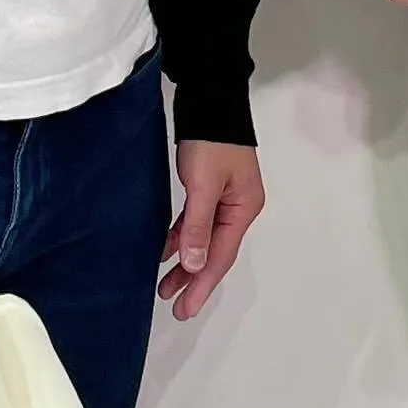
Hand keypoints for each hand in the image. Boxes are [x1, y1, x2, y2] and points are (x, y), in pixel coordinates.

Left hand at [157, 140, 264, 321]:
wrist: (210, 98)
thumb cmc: (210, 141)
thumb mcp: (203, 184)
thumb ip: (199, 226)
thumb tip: (195, 265)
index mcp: (244, 208)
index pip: (221, 255)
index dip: (202, 285)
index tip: (185, 309)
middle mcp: (238, 207)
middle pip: (214, 251)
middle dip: (194, 279)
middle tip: (174, 307)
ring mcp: (224, 198)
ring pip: (203, 239)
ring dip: (185, 261)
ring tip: (163, 287)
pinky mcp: (208, 188)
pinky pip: (195, 222)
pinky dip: (181, 237)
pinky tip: (165, 251)